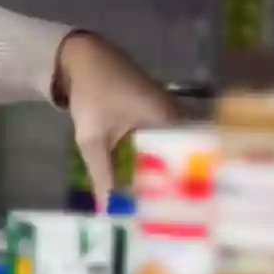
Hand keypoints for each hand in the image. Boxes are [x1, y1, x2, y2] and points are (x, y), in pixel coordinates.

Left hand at [55, 32, 179, 207]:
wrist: (80, 58)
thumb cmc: (92, 94)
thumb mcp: (93, 137)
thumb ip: (102, 173)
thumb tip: (107, 208)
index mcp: (170, 119)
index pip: (192, 158)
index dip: (190, 185)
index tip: (186, 211)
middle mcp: (176, 115)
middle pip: (184, 156)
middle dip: (176, 184)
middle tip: (172, 214)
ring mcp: (166, 112)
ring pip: (172, 149)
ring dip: (166, 171)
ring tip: (165, 204)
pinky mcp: (155, 111)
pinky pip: (162, 141)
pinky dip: (156, 158)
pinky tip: (150, 179)